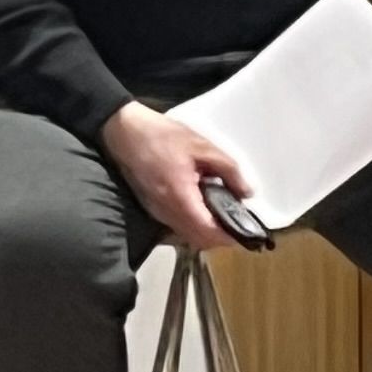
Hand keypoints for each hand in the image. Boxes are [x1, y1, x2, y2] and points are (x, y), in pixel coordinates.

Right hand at [100, 104, 245, 251]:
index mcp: (179, 197)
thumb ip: (230, 171)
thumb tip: (246, 192)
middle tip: (238, 222)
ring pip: (186, 235)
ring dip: (205, 232)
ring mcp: (155, 211)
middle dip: (219, 238)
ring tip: (224, 214)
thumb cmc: (163, 136)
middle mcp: (165, 211)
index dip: (228, 236)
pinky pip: (175, 225)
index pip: (207, 231)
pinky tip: (204, 206)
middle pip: (197, 239)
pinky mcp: (151, 207)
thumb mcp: (204, 148)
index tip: (246, 232)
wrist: (125, 131)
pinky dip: (192, 224)